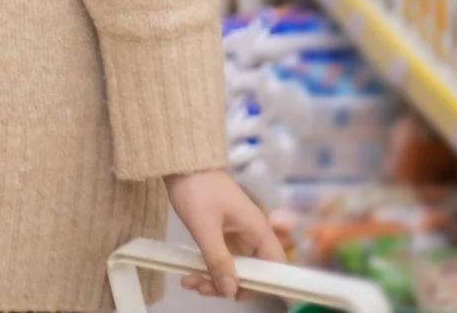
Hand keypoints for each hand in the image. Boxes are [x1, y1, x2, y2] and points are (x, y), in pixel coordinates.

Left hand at [165, 170, 284, 299]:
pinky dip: (207, 268)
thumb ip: (218, 259)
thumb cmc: (197, 190)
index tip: (235, 294)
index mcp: (258, 231)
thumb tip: (230, 291)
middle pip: (251, 272)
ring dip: (213, 279)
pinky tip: (189, 274)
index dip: (261, 285)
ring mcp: (237, 236)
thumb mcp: (205, 226)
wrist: (181, 163)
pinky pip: (221, 258)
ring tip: (189, 282)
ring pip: (234, 268)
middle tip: (201, 288)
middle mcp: (252, 236)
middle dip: (228, 285)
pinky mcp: (222, 234)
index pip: (274, 268)